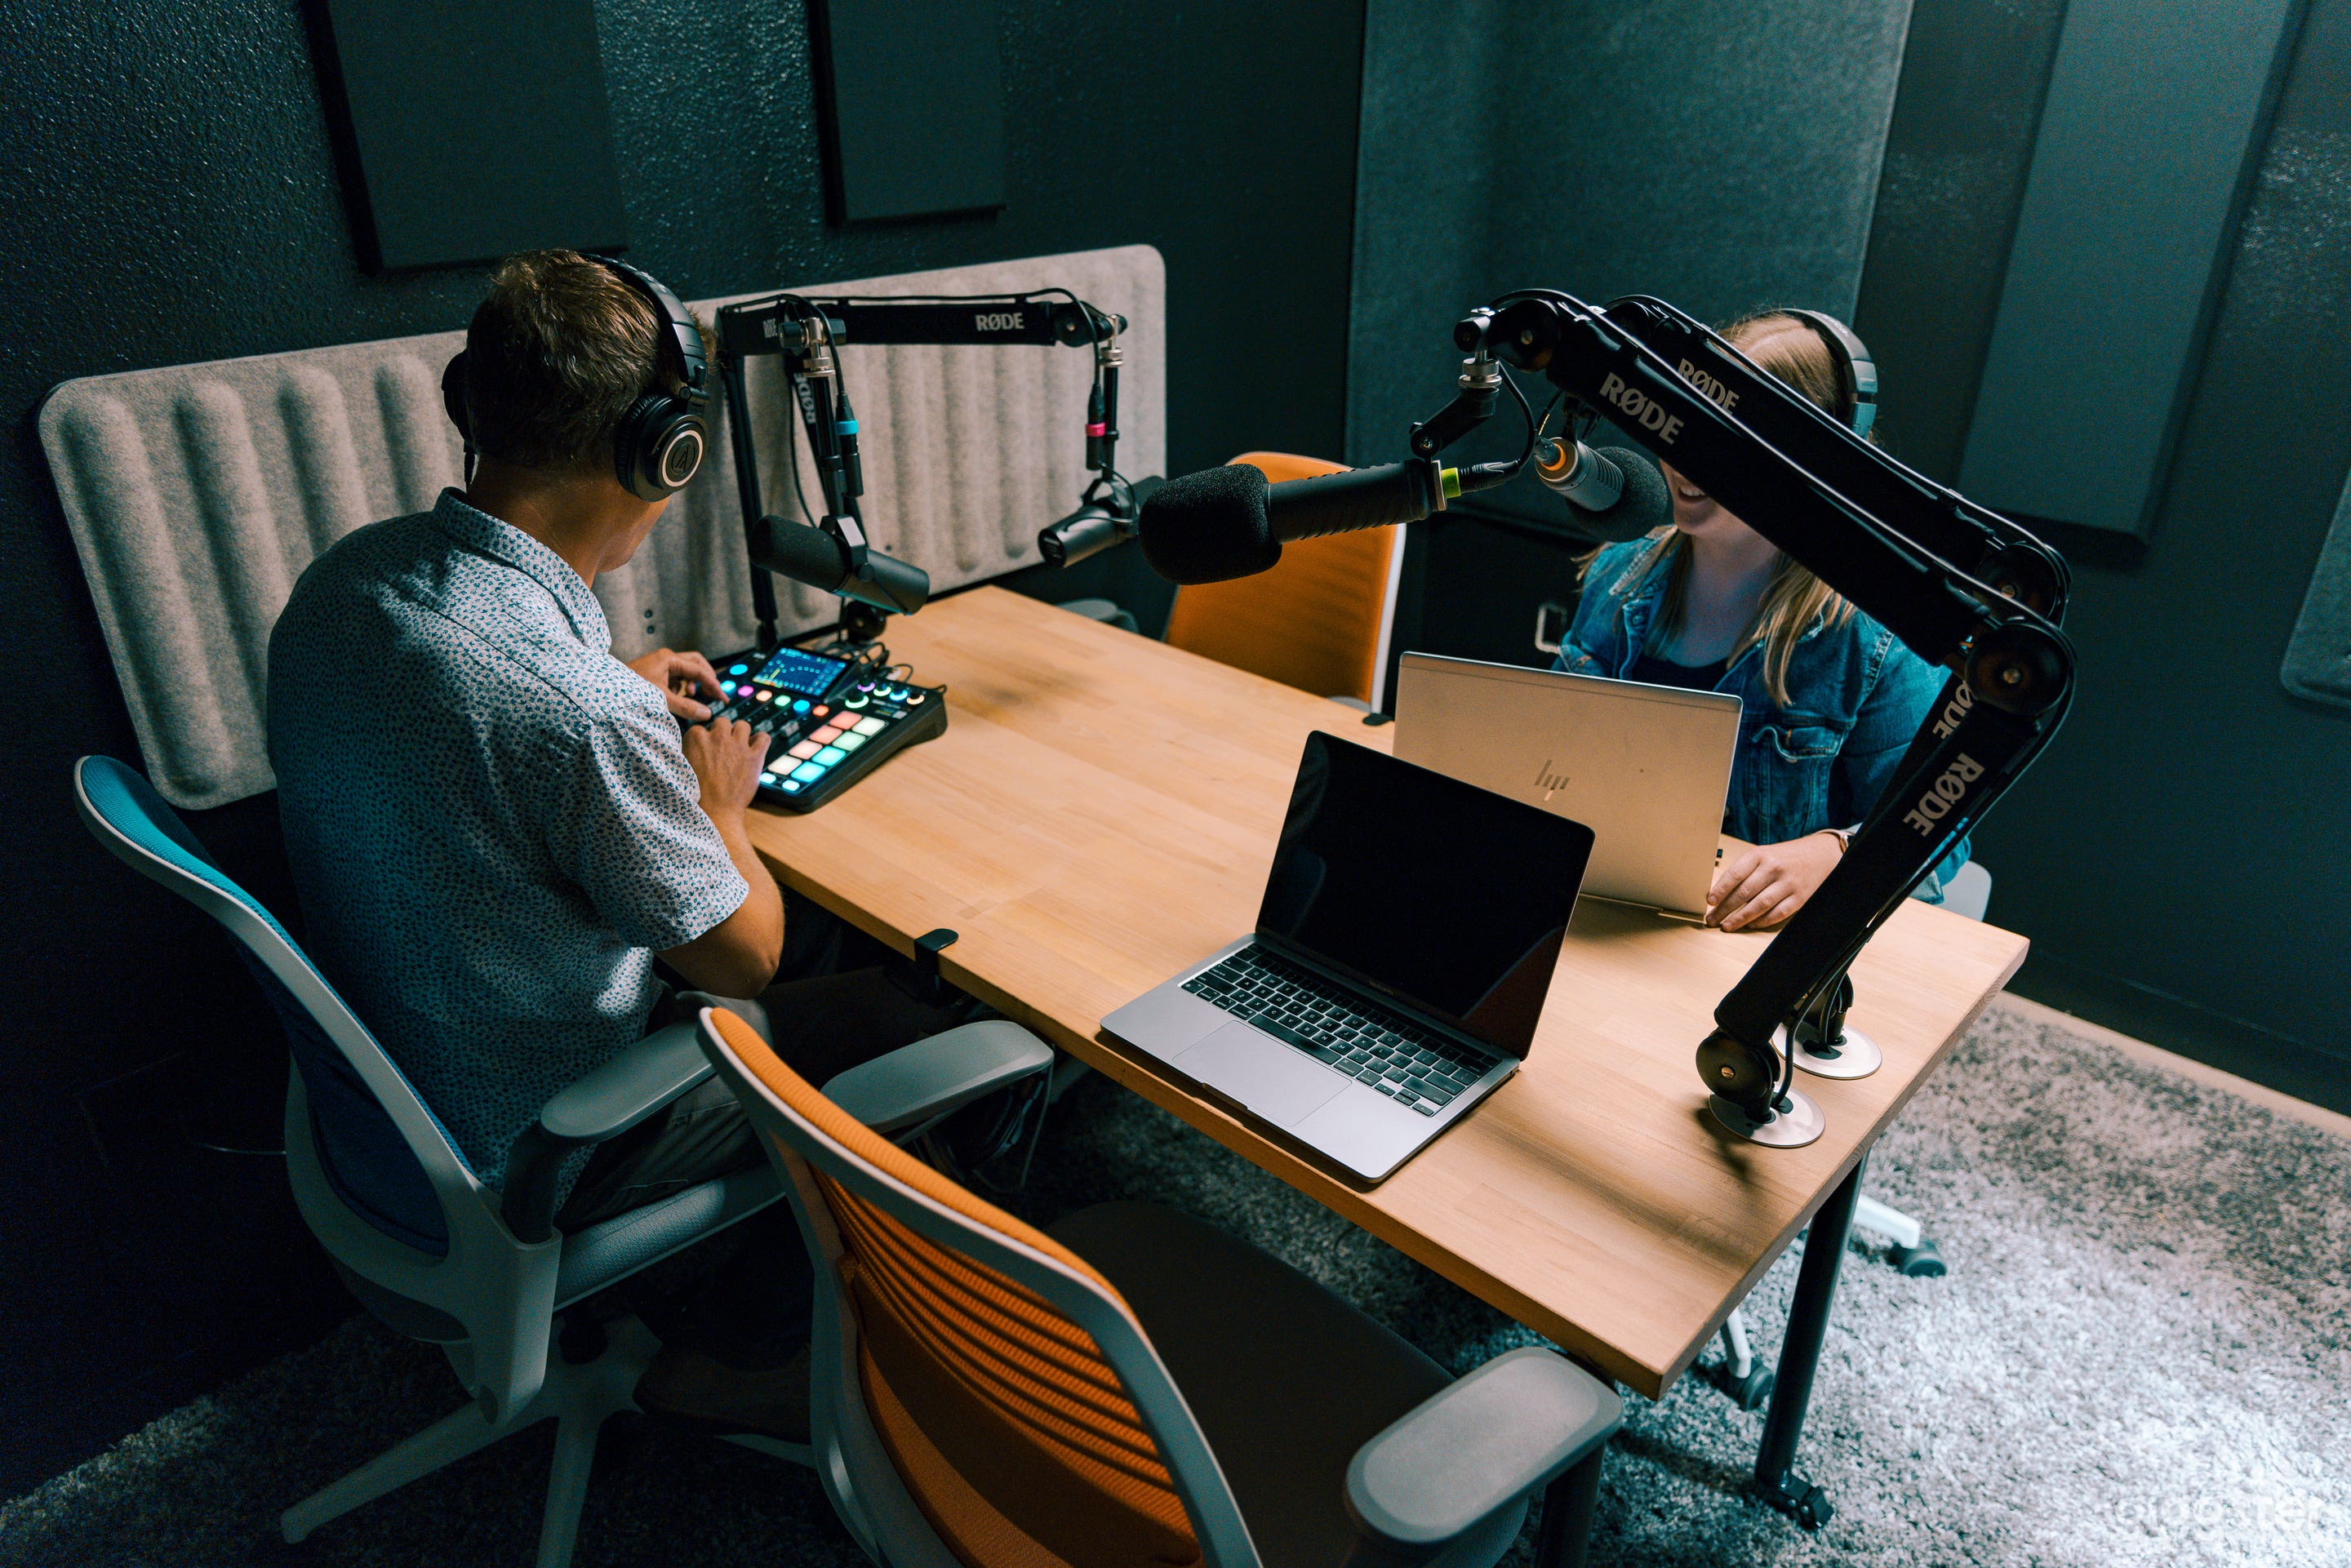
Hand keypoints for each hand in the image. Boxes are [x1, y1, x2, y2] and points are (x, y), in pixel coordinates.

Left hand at [627, 647, 722, 723]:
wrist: (604, 690)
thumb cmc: (629, 690)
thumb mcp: (661, 700)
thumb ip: (685, 707)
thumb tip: (707, 714)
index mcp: (669, 659)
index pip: (700, 670)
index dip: (714, 685)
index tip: (723, 699)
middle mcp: (666, 658)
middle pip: (696, 664)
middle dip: (706, 679)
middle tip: (714, 694)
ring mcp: (659, 665)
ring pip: (686, 671)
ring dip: (692, 684)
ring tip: (692, 698)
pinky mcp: (654, 673)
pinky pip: (675, 677)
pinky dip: (681, 687)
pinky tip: (677, 698)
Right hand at [681, 716, 769, 820]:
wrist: (715, 812)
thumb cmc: (697, 794)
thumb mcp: (684, 766)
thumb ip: (689, 750)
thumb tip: (694, 745)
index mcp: (696, 737)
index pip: (701, 728)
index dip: (705, 740)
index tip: (706, 751)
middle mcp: (718, 737)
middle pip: (722, 722)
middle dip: (722, 733)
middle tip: (722, 749)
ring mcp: (738, 745)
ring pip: (743, 725)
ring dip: (741, 734)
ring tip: (738, 748)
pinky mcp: (754, 756)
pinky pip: (763, 737)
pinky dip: (761, 741)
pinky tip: (755, 748)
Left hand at [1707, 833, 1843, 931]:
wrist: (1819, 855)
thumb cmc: (1784, 857)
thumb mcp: (1763, 855)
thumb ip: (1744, 871)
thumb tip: (1720, 894)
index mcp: (1760, 855)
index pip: (1735, 874)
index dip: (1720, 889)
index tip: (1710, 901)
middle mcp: (1773, 868)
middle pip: (1744, 892)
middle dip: (1725, 909)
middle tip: (1712, 920)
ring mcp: (1788, 883)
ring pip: (1760, 905)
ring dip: (1741, 918)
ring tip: (1727, 926)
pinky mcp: (1799, 897)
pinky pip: (1778, 913)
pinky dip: (1762, 921)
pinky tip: (1751, 925)